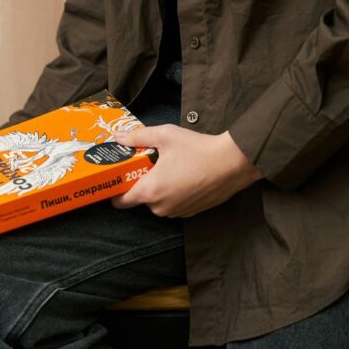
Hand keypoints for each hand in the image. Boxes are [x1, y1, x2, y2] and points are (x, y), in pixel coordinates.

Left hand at [110, 125, 262, 217]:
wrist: (233, 163)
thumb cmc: (198, 149)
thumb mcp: (164, 135)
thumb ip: (138, 137)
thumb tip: (118, 137)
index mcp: (150, 191)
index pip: (121, 202)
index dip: (116, 191)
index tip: (118, 179)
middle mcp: (161, 207)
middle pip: (141, 199)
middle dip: (142, 183)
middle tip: (149, 164)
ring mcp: (177, 212)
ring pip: (158, 202)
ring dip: (160, 189)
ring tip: (170, 168)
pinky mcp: (191, 212)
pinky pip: (174, 204)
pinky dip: (174, 193)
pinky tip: (184, 175)